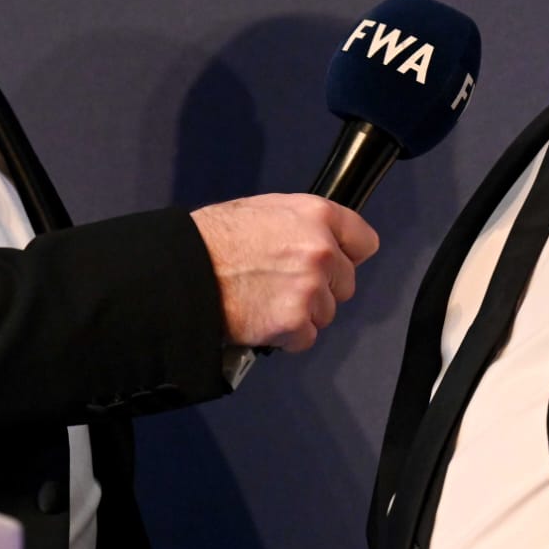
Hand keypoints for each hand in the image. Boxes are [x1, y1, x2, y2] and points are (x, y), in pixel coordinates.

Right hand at [190, 194, 378, 352]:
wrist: (184, 270)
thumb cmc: (215, 238)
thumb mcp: (265, 210)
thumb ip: (303, 225)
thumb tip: (321, 239)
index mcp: (317, 216)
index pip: (364, 242)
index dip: (347, 255)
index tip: (335, 263)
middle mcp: (321, 251)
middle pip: (346, 284)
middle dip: (321, 289)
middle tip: (285, 285)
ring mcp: (310, 288)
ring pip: (326, 313)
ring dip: (302, 314)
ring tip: (266, 300)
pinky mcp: (295, 322)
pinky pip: (305, 338)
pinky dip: (286, 336)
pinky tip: (261, 318)